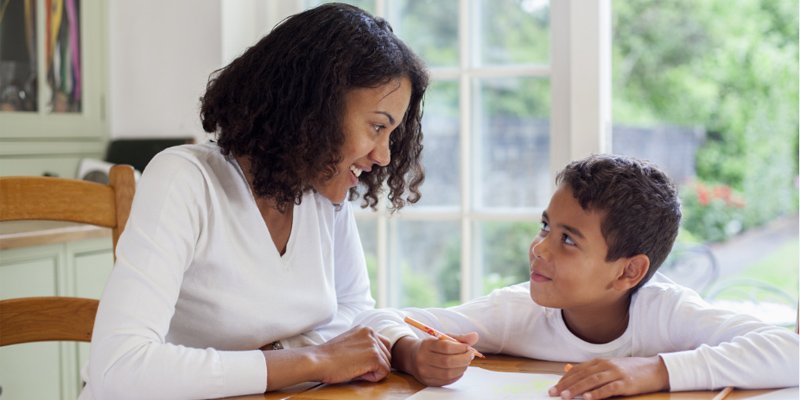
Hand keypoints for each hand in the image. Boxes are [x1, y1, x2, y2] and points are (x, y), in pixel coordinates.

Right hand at [313, 325, 391, 383]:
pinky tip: (357, 372)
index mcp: (365, 329)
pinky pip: (384, 372)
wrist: (317, 361)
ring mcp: (374, 344)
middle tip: (356, 367)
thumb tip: (380, 360)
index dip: (375, 358)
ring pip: (386, 364)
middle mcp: (371, 333)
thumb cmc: (329, 358)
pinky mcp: (374, 356)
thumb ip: (364, 346)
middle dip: (376, 365)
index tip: (360, 362)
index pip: (384, 345)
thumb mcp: (350, 344)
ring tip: (355, 369)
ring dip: (374, 371)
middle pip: (387, 355)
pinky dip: (373, 377)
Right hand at [393, 332, 478, 386]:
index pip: (446, 347)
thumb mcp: (442, 338)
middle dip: (463, 359)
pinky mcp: (428, 381)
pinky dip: (457, 375)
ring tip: (465, 362)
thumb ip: (459, 338)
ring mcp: (424, 372)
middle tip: (470, 355)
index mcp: (426, 344)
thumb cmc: (431, 346)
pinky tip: (459, 369)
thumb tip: (475, 336)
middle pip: (448, 362)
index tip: (468, 347)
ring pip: (448, 373)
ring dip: (462, 368)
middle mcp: (423, 359)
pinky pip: (447, 381)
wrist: (412, 357)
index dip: (460, 348)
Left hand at [549, 356, 668, 399]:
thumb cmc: (630, 370)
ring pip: (593, 381)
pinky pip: (609, 388)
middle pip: (582, 375)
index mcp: (600, 362)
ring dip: (578, 389)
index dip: (565, 379)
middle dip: (567, 385)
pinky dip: (598, 393)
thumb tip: (567, 369)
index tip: (554, 388)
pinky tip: (588, 398)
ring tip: (566, 396)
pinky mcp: (626, 383)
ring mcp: (616, 373)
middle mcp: (606, 365)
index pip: (578, 370)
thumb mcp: (608, 367)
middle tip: (554, 393)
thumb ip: (589, 369)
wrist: (654, 369)